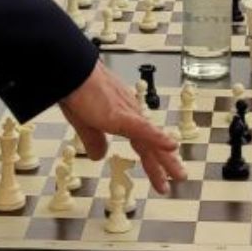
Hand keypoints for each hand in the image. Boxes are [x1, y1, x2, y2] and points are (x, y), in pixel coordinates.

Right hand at [59, 63, 184, 193]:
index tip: (161, 175)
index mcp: (123, 117)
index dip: (152, 160)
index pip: (143, 143)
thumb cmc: (77, 90)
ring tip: (178, 173)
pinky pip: (143, 128)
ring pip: (152, 140)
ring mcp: (128, 114)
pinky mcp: (121, 115)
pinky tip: (171, 146)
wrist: (72, 73)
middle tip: (179, 177)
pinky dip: (158, 138)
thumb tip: (99, 156)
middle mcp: (131, 114)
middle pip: (151, 144)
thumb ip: (94, 140)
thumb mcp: (85, 124)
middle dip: (164, 163)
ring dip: (165, 158)